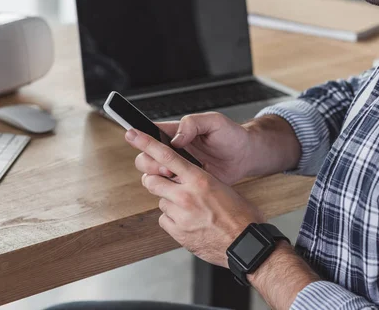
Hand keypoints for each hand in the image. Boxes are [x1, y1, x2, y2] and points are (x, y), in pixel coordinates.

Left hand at [126, 128, 264, 267]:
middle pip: (152, 180)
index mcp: (199, 179)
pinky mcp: (177, 232)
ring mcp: (180, 215)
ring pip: (160, 201)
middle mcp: (186, 195)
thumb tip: (186, 177)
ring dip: (169, 202)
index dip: (146, 143)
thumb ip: (199, 180)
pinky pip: (164, 220)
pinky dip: (172, 219)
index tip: (132, 134)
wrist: (246, 243)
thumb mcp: (222, 186)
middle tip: (165, 183)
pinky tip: (188, 222)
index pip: (166, 156)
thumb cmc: (241, 215)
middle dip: (155, 180)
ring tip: (189, 208)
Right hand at [136, 112, 252, 184]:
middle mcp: (173, 151)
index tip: (134, 137)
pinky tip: (182, 186)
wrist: (246, 157)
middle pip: (144, 157)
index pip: (150, 133)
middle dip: (150, 163)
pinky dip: (169, 189)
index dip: (140, 137)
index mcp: (176, 133)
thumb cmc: (232, 136)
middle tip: (167, 167)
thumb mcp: (215, 122)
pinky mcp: (185, 184)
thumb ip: (193, 124)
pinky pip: (167, 189)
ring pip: (152, 175)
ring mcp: (178, 169)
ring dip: (157, 177)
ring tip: (174, 176)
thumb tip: (175, 139)